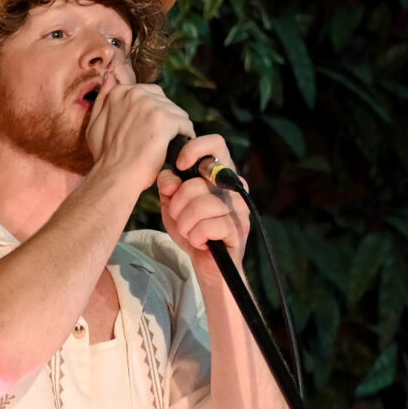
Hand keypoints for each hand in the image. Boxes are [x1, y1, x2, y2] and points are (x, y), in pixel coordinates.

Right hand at [85, 82, 191, 192]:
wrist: (114, 177)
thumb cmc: (106, 156)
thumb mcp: (95, 123)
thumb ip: (103, 99)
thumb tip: (109, 77)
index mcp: (119, 92)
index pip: (149, 94)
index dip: (150, 115)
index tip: (145, 132)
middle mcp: (135, 94)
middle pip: (165, 101)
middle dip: (164, 120)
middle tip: (154, 141)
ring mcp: (151, 105)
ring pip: (177, 113)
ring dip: (174, 130)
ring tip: (162, 146)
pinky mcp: (166, 119)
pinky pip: (186, 125)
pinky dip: (184, 138)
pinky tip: (173, 149)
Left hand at [156, 132, 251, 260]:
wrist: (209, 264)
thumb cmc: (192, 229)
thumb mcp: (172, 205)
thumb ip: (168, 186)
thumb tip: (169, 176)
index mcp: (219, 174)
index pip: (215, 144)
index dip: (194, 149)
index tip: (180, 165)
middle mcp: (234, 186)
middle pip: (194, 183)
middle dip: (176, 205)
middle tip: (179, 217)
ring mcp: (239, 207)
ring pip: (198, 206)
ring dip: (184, 224)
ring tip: (190, 231)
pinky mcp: (239, 228)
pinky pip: (206, 227)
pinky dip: (195, 237)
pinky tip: (200, 242)